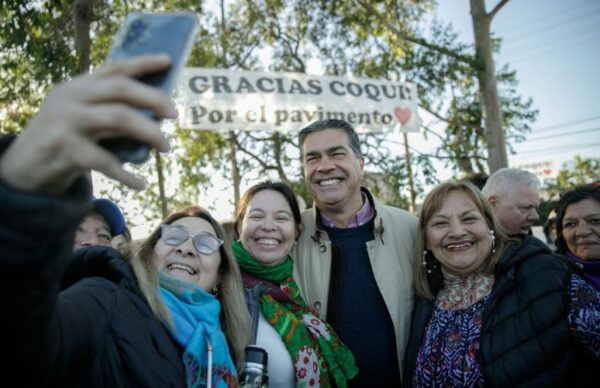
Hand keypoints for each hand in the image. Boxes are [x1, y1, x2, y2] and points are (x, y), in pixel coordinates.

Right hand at [0, 54, 176, 193]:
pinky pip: (105, 160)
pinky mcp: (64, 148)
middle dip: (153, 98)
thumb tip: (155, 111)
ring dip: (149, 133)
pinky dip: (126, 175)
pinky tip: (140, 184)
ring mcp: (66, 121)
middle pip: (121, 89)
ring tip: (166, 147)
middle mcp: (71, 97)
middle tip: (174, 114)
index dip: (142, 63)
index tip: (168, 60)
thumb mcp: (79, 115)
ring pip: (119, 118)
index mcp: (78, 86)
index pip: (114, 68)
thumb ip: (107, 108)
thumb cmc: (62, 140)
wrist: (23, 168)